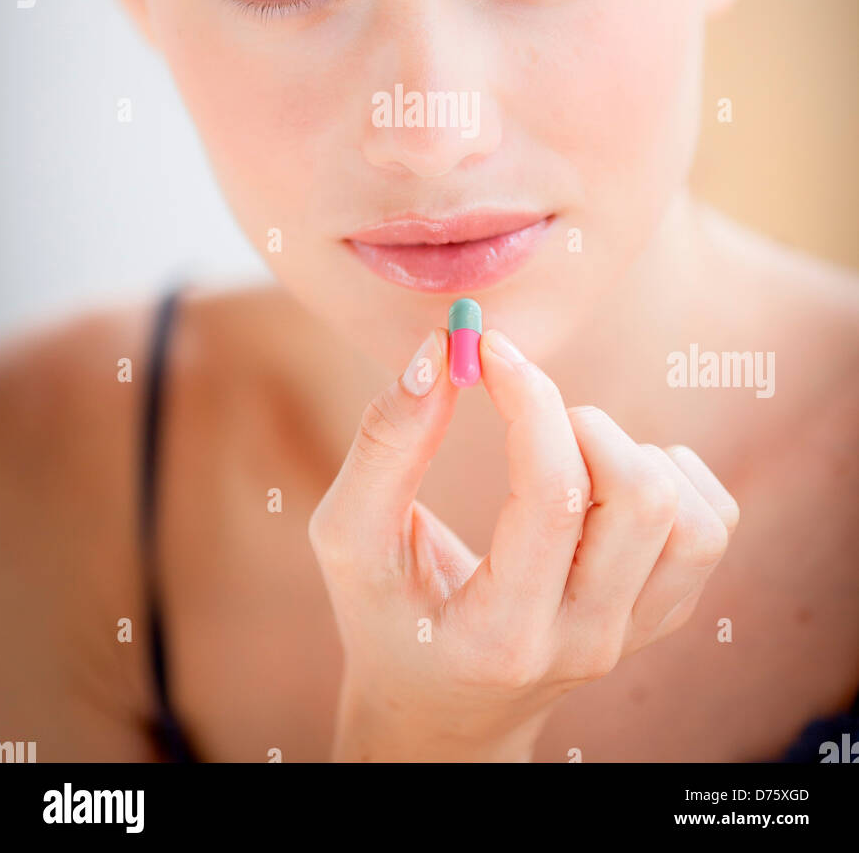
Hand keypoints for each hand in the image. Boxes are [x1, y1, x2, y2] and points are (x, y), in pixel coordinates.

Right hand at [308, 326, 738, 761]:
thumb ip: (385, 445)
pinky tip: (612, 478)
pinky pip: (711, 525)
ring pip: (688, 516)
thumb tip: (441, 352)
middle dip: (582, 423)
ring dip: (631, 453)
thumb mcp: (350, 540)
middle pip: (640, 500)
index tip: (491, 349)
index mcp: (499, 636)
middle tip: (527, 416)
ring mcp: (632, 635)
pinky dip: (674, 476)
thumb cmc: (388, 615)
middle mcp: (583, 642)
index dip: (529, 400)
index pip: (552, 497)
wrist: (442, 712)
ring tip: (570, 457)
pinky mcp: (662, 616)